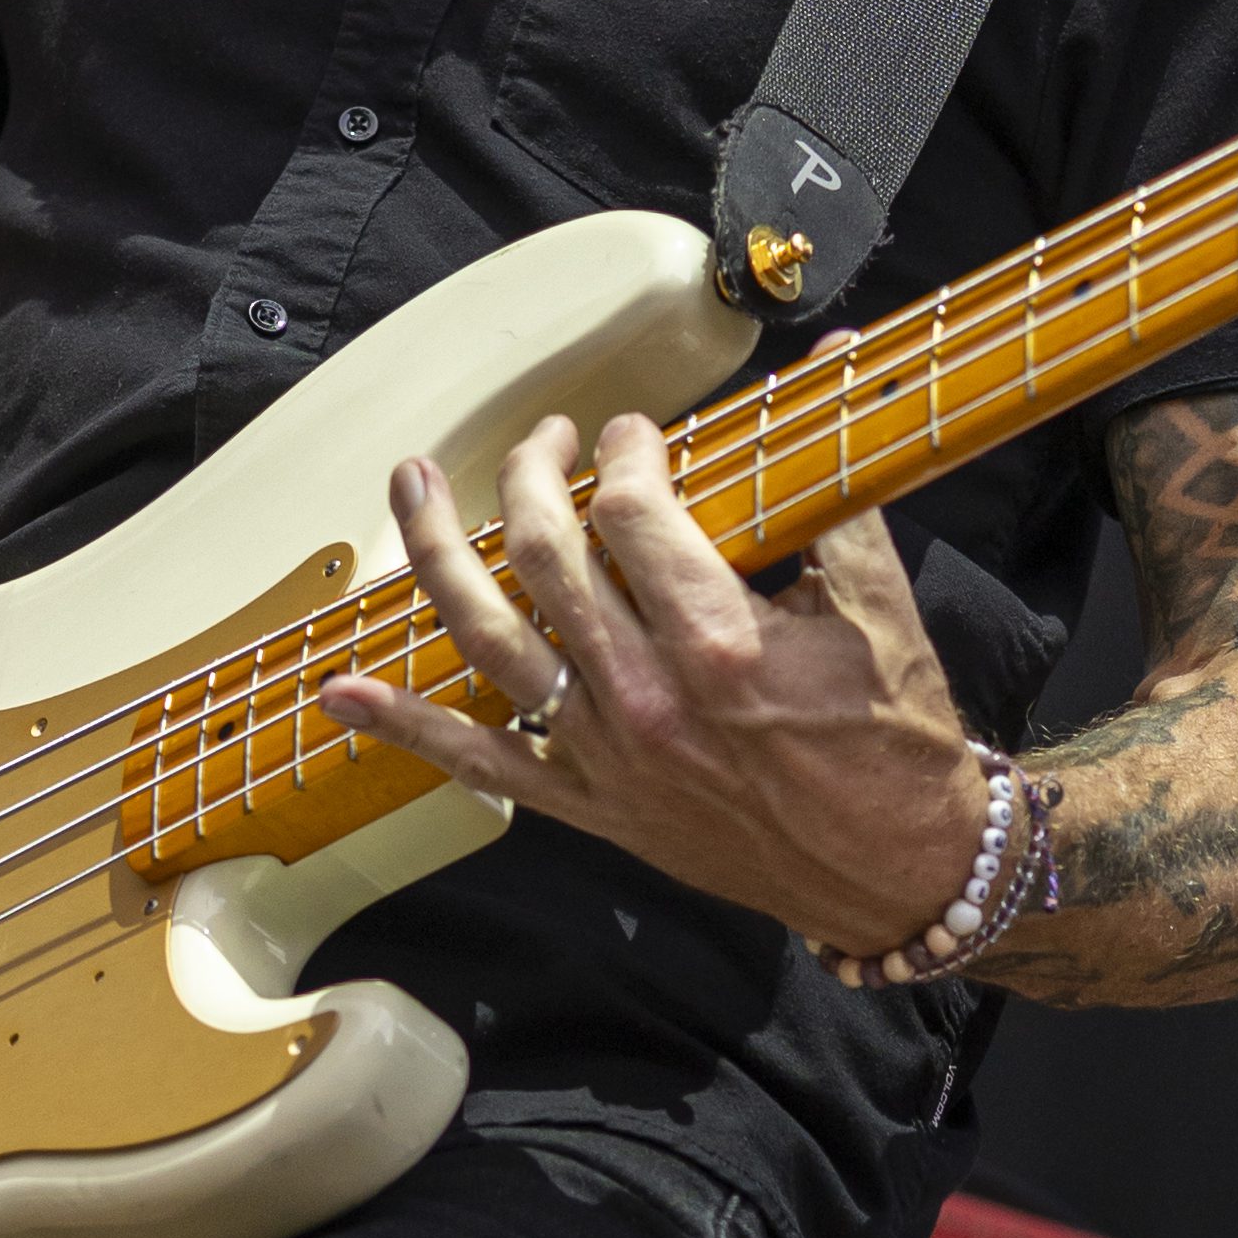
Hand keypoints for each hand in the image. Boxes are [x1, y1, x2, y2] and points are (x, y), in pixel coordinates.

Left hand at [318, 409, 990, 961]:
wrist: (894, 874)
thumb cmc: (896, 744)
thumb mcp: (883, 609)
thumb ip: (842, 488)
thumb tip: (841, 362)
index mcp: (721, 641)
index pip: (635, 511)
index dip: (626, 452)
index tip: (634, 435)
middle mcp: (647, 696)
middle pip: (546, 555)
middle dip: (533, 474)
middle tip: (545, 440)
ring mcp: (607, 753)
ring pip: (488, 636)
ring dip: (437, 552)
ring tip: (412, 484)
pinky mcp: (591, 804)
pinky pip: (481, 764)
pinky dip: (406, 728)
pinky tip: (341, 693)